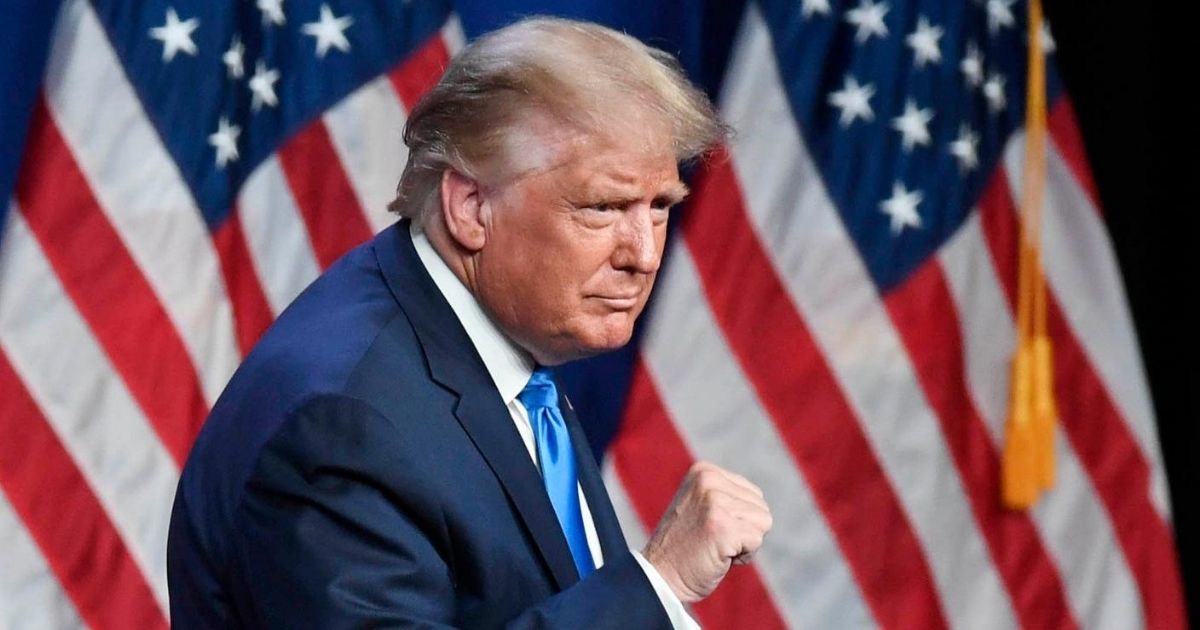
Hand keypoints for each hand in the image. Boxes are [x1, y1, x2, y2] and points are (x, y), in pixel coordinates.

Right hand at [641, 461, 772, 602]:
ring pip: (763, 522)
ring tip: (715, 546)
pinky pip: (756, 540)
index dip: (739, 518)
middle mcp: (709, 480)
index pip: (753, 494)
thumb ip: (727, 495)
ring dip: (744, 543)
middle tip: (713, 540)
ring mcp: (715, 502)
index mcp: (704, 471)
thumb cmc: (685, 546)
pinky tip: (718, 557)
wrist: (661, 576)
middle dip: (744, 530)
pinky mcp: (723, 526)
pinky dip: (743, 556)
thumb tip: (760, 501)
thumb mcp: (701, 506)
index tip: (710, 527)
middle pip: (761, 507)